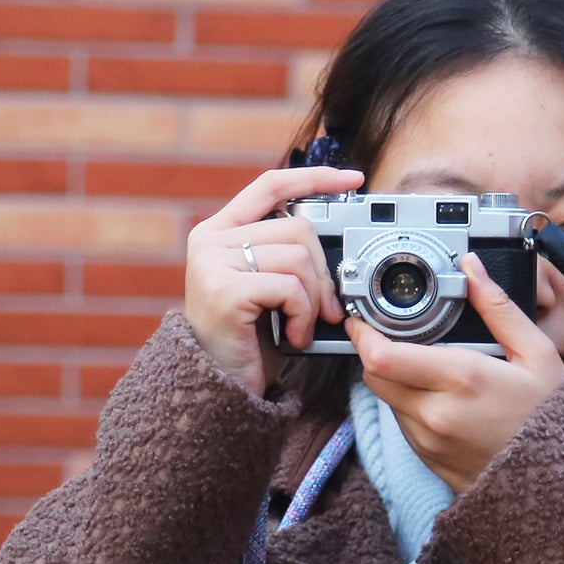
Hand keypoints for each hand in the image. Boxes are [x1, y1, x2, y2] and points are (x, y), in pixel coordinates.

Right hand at [183, 165, 363, 397]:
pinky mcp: (225, 291)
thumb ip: (285, 254)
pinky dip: (303, 316)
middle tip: (325, 308)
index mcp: (219, 231)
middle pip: (296, 227)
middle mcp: (210, 240)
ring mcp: (213, 263)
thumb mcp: (266, 287)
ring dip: (313, 299)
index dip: (313, 177)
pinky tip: (293, 337)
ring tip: (302, 326)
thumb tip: (336, 241)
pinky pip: (290, 288)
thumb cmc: (248, 340)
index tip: (353, 179)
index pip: (270, 186)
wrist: (218, 387)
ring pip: (297, 257)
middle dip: (322, 272)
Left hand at [350, 254, 563, 492]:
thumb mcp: (536, 354)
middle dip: (376, 352)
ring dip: (397, 380)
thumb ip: (498, 308)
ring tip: (432, 371)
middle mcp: (436, 414)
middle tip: (393, 336)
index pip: (382, 356)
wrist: (560, 481)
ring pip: (388, 400)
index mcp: (461, 379)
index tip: (363, 318)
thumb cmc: (552, 417)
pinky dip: (412, 406)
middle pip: (375, 376)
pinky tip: (445, 401)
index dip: (363, 334)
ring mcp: (429, 441)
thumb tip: (472, 268)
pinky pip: (404, 425)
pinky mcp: (428, 460)